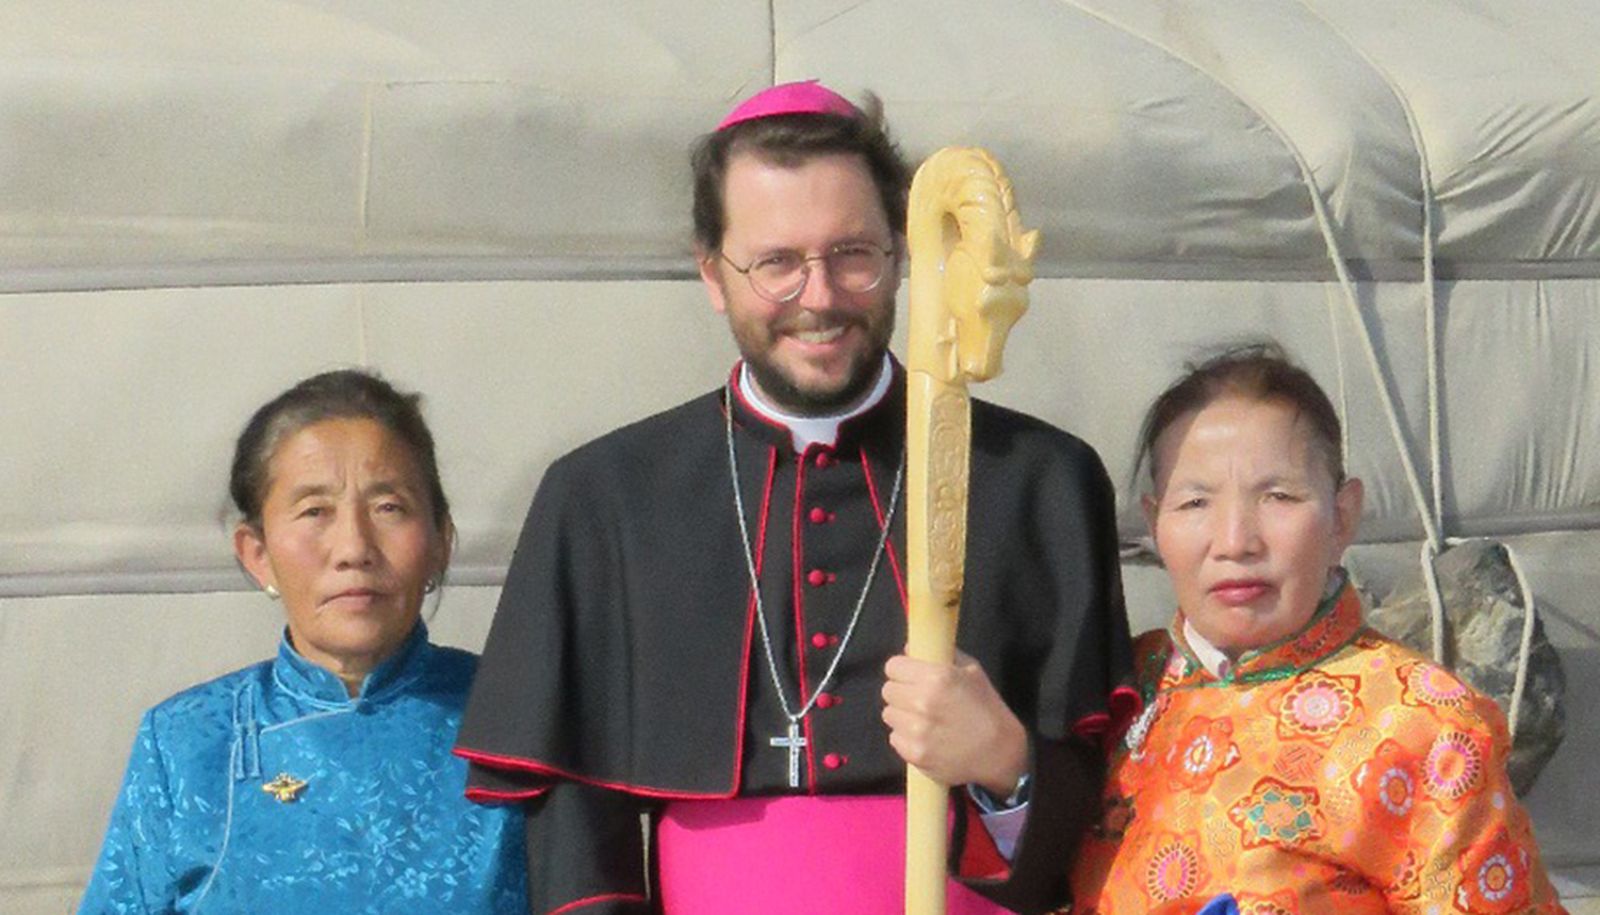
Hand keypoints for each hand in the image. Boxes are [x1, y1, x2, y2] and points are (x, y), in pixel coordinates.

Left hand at [881, 650, 1027, 794]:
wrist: (1000, 753)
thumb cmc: (987, 709)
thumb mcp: (972, 671)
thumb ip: (941, 655)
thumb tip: (909, 649)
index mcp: (937, 677)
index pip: (893, 666)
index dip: (901, 670)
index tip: (909, 676)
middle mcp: (922, 702)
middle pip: (888, 690)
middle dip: (901, 692)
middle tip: (918, 699)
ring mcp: (917, 730)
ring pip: (889, 715)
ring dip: (902, 715)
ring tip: (923, 720)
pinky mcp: (914, 754)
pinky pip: (895, 738)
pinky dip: (906, 738)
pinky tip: (925, 738)